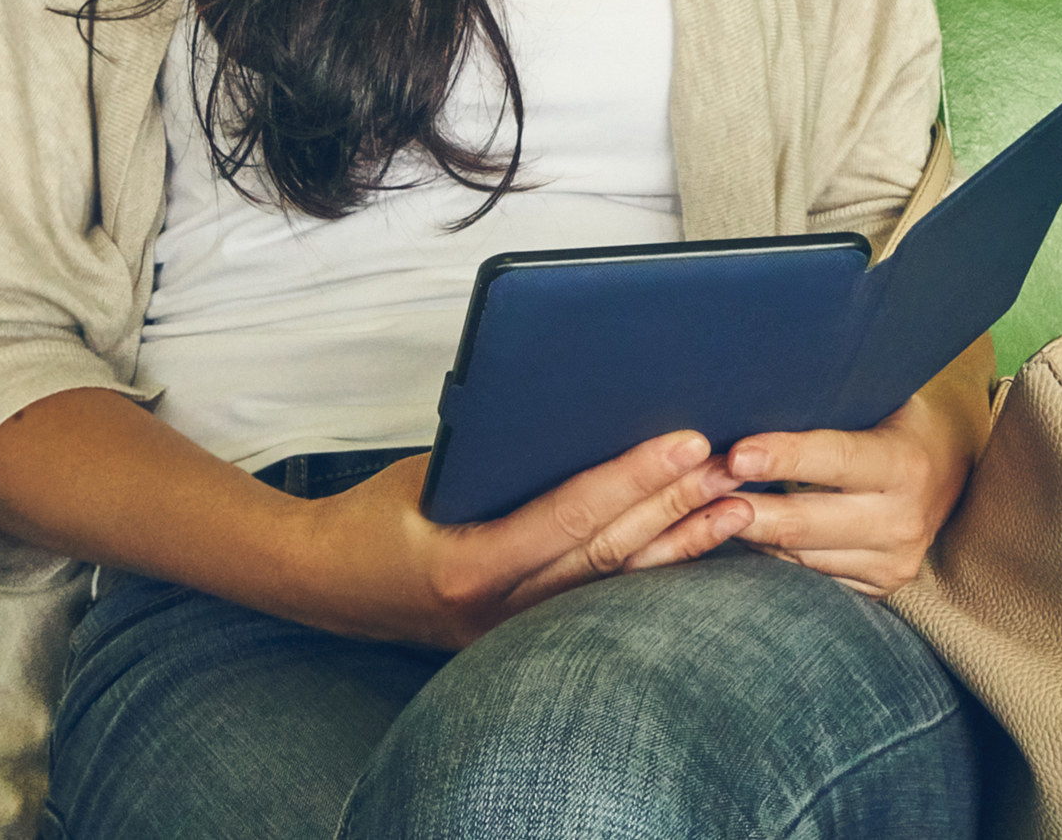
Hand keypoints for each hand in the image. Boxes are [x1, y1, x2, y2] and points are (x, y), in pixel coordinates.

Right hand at [291, 431, 753, 649]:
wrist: (323, 581)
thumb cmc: (376, 515)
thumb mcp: (432, 473)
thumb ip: (503, 459)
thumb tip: (586, 418)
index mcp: (467, 567)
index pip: (570, 516)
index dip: (635, 478)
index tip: (689, 441)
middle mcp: (497, 614)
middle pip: (607, 553)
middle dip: (676, 504)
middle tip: (733, 462)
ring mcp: (517, 638)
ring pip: (617, 586)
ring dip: (682, 542)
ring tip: (738, 503)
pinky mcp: (531, 643)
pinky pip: (605, 602)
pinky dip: (657, 572)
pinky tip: (702, 547)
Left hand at [723, 338, 993, 598]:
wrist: (954, 467)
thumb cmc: (898, 416)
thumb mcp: (882, 396)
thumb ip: (833, 396)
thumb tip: (759, 380)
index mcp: (906, 464)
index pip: (835, 460)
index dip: (783, 457)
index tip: (736, 455)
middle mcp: (902, 521)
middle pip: (803, 522)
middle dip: (743, 507)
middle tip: (695, 490)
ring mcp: (891, 563)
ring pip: (796, 557)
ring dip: (744, 534)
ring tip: (698, 510)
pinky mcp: (876, 589)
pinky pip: (806, 576)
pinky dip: (768, 555)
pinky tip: (734, 533)